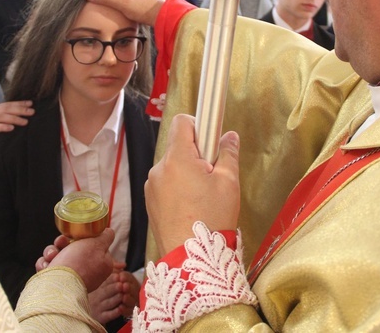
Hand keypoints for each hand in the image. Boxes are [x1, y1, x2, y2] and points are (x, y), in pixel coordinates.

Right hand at [0, 100, 34, 162]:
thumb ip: (6, 119)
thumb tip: (24, 116)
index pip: (7, 104)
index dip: (19, 103)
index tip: (31, 104)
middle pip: (5, 109)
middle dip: (20, 110)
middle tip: (32, 112)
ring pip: (0, 117)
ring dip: (14, 118)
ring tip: (25, 121)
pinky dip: (2, 127)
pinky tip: (11, 128)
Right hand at [36, 230, 115, 292]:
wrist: (59, 287)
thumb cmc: (79, 263)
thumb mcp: (97, 243)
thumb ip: (105, 236)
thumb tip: (109, 232)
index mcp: (100, 264)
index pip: (92, 246)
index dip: (83, 238)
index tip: (76, 235)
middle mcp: (86, 272)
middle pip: (73, 250)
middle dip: (63, 243)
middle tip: (61, 242)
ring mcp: (70, 278)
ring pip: (58, 257)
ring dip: (52, 252)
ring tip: (51, 256)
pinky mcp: (56, 283)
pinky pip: (49, 268)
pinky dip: (45, 265)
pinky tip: (46, 267)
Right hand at [87, 263, 138, 322]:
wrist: (87, 313)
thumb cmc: (100, 295)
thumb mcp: (105, 282)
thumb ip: (114, 271)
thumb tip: (123, 265)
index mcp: (98, 286)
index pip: (105, 281)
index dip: (112, 279)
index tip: (119, 276)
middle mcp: (97, 296)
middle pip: (106, 291)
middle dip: (114, 288)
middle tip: (121, 285)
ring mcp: (98, 307)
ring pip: (108, 303)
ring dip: (116, 299)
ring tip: (122, 295)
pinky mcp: (101, 318)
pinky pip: (108, 315)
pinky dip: (114, 312)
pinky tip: (121, 308)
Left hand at [145, 114, 240, 255]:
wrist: (191, 257)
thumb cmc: (212, 218)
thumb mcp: (229, 182)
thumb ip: (228, 153)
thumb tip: (229, 136)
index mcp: (177, 158)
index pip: (182, 122)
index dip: (199, 125)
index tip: (211, 138)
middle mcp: (159, 168)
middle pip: (179, 147)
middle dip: (197, 155)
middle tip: (213, 176)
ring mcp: (152, 186)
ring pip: (173, 167)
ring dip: (187, 173)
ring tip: (203, 197)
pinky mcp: (150, 202)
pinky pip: (166, 184)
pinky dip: (178, 188)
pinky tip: (192, 207)